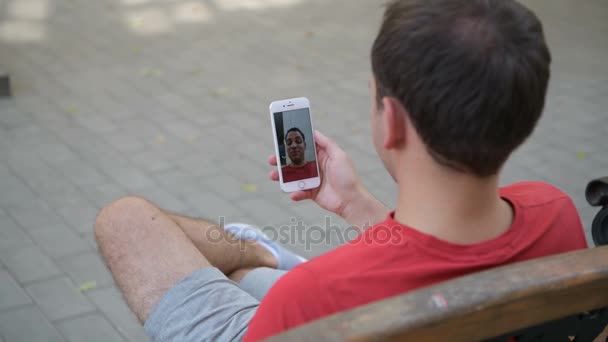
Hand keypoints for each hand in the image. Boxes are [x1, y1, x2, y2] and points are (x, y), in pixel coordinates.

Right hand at [269, 130, 388, 225]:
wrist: (351, 201)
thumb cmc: (348, 177)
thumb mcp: (339, 156)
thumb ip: (326, 143)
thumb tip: (314, 132)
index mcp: (322, 156)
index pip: (305, 147)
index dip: (293, 143)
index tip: (281, 139)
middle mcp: (316, 167)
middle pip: (295, 161)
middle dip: (282, 160)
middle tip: (272, 159)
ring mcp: (312, 180)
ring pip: (293, 176)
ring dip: (282, 176)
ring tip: (274, 176)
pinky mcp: (311, 193)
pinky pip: (299, 192)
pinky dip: (295, 193)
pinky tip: (294, 193)